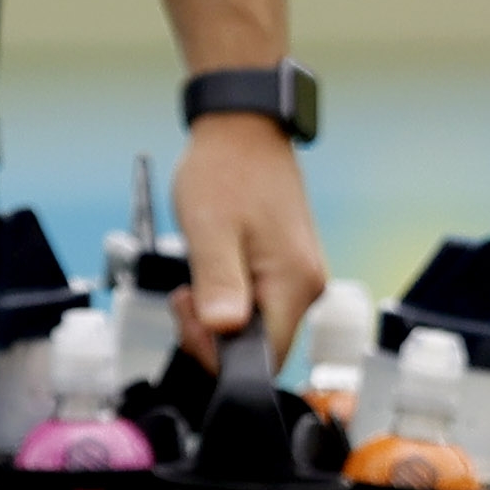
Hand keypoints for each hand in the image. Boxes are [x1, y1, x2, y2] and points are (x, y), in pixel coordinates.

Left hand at [173, 108, 327, 367]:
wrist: (241, 132)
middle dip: (214, 335)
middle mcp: (305, 288)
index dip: (221, 354)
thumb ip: (218, 282)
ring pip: (256, 327)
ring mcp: (296, 279)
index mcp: (294, 284)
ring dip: (217, 317)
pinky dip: (226, 301)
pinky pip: (255, 305)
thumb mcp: (209, 228)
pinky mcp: (283, 271)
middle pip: (261, 346)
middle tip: (184, 296)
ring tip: (193, 280)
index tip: (189, 319)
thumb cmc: (225, 171)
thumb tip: (222, 331)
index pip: (266, 356)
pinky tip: (207, 275)